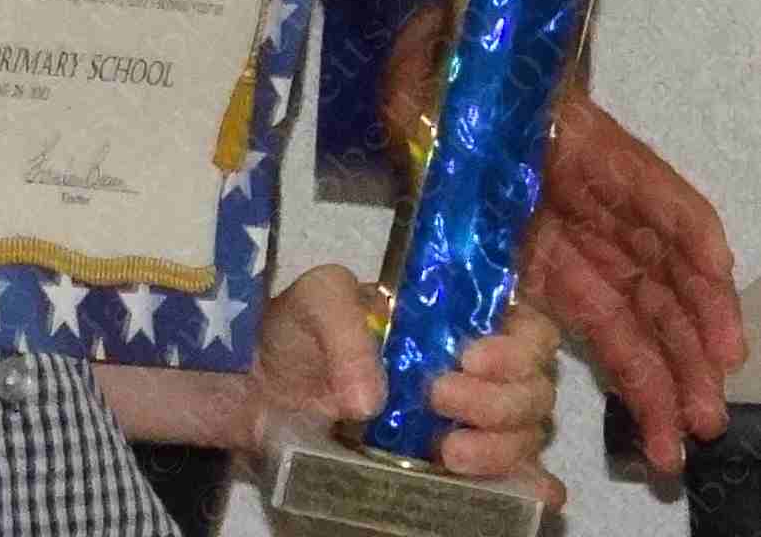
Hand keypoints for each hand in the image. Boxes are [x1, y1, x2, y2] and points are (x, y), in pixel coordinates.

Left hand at [249, 265, 562, 502]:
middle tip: (440, 398)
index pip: (525, 327)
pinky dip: (526, 492)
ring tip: (448, 452)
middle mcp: (476, 375)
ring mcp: (468, 427)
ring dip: (500, 447)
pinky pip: (510, 487)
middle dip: (498, 399)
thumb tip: (370, 401)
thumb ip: (344, 331)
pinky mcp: (450, 474)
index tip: (468, 357)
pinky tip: (524, 498)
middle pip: (534, 389)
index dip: (515, 345)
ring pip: (526, 439)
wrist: (265, 390)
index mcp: (456, 322)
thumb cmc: (301, 331)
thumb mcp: (316, 301)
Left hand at [385, 5, 744, 476]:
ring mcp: (583, 240)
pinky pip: (609, 326)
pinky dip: (635, 374)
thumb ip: (432, 87)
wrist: (435, 79)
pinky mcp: (556, 273)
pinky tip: (652, 422)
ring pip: (644, 311)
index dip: (687, 233)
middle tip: (703, 408)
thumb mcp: (433, 77)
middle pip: (663, 270)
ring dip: (670, 375)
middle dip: (691, 338)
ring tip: (683, 438)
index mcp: (581, 146)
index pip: (654, 190)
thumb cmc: (443, 76)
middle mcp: (599, 200)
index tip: (711, 273)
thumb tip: (424, 85)